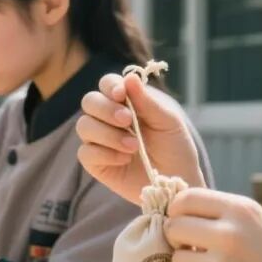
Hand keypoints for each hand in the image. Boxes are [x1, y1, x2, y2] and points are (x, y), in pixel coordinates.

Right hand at [77, 72, 202, 204]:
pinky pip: (85, 153)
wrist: (177, 183)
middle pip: (89, 101)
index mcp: (126, 102)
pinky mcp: (96, 163)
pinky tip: (124, 160)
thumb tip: (130, 77)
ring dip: (108, 134)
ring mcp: (100, 140)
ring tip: (134, 146)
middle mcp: (108, 118)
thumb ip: (147, 101)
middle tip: (128, 121)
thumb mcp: (168, 122)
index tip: (121, 94)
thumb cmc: (175, 148)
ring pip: (84, 126)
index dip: (110, 86)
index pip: (107, 84)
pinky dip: (105, 154)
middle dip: (106, 109)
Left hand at [165, 189, 261, 261]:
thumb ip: (222, 215)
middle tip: (196, 251)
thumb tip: (176, 212)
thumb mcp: (258, 224)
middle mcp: (229, 234)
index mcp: (241, 210)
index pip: (185, 199)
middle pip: (174, 228)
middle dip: (179, 240)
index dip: (178, 212)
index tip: (184, 223)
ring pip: (176, 260)